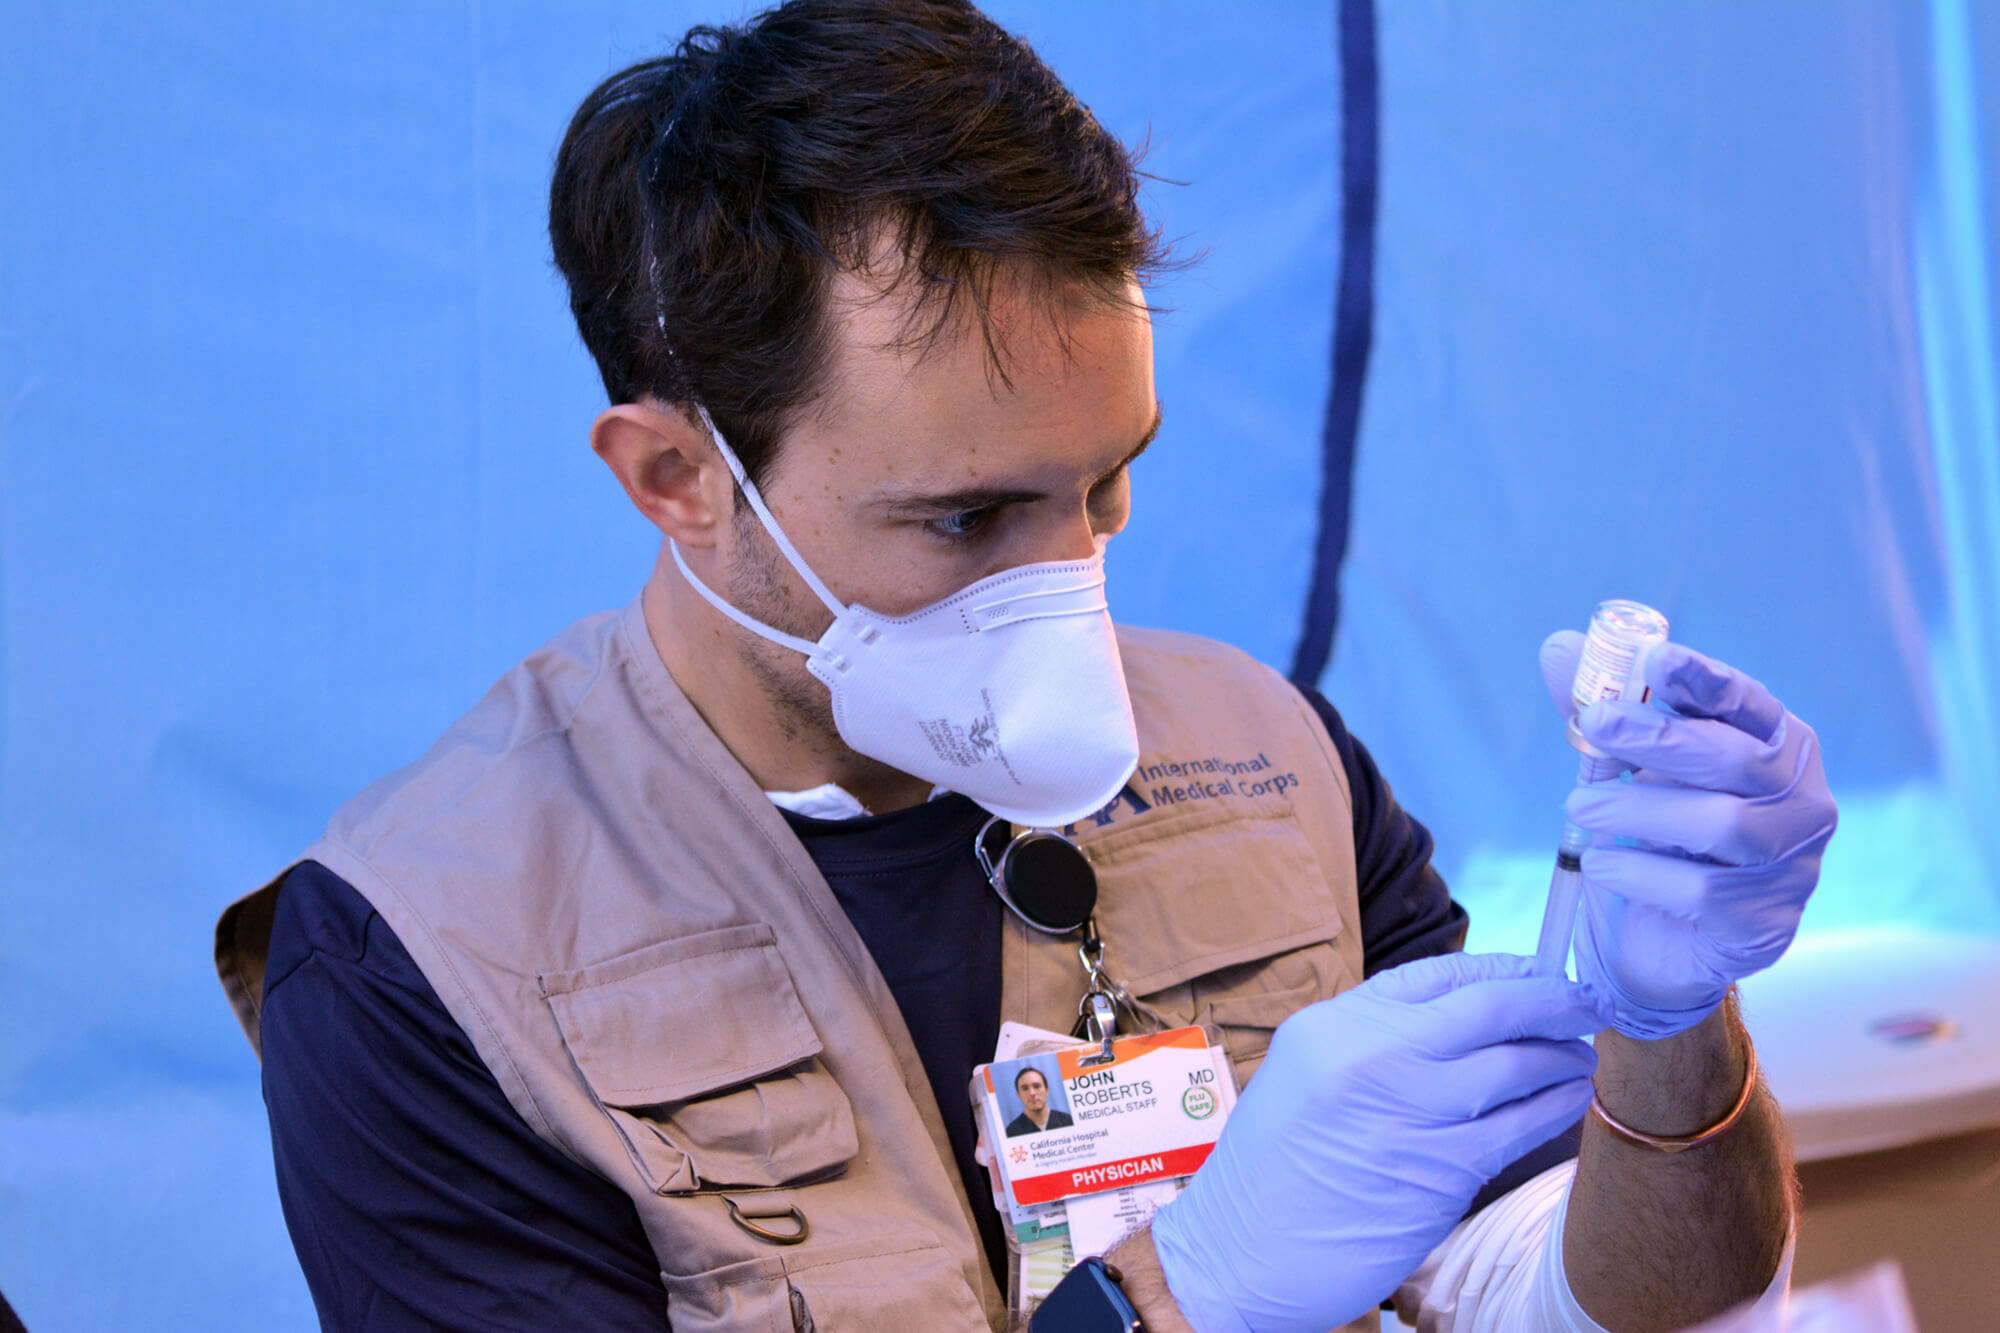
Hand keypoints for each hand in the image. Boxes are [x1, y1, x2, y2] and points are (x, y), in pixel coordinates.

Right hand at [1149, 953, 1609, 1332]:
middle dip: (1552, 999)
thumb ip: (1372, 1040)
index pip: (1436, 975)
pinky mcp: (1437, 1175)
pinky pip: (1516, 1129)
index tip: (1538, 971)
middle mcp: (1369, 1059)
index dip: (1501, 969)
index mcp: (1332, 1026)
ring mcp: (1405, 1117)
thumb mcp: (1304, 1073)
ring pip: (1514, 1068)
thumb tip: (1463, 1019)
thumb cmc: (1272, 1169)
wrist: (1238, 1253)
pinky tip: (1571, 1099)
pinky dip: (1554, 1107)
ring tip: (1582, 1054)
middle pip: (1487, 1010)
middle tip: (1587, 999)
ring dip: (1562, 1056)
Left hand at [1539, 632, 1836, 1038]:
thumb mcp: (1625, 771)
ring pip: (1721, 826)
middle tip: (1592, 726)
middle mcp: (1801, 802)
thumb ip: (1602, 712)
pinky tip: (1602, 865)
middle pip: (1737, 759)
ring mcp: (1792, 866)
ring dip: (1638, 809)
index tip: (1654, 659)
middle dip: (1659, 736)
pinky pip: (1702, 893)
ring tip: (1579, 807)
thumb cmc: (1655, 838)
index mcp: (1776, 748)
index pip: (1749, 703)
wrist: (1656, 945)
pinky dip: (1639, 872)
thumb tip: (1559, 647)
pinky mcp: (1766, 924)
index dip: (1704, 679)